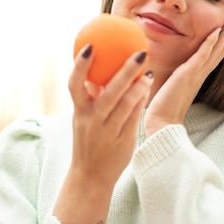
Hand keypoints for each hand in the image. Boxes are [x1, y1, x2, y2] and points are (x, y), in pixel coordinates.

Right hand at [68, 46, 152, 186]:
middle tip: (138, 53)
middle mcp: (91, 120)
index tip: (89, 45)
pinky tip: (148, 86)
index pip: (75, 85)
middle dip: (123, 72)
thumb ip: (92, 96)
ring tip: (149, 71)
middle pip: (108, 93)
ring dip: (138, 87)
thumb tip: (101, 67)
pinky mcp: (123, 140)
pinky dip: (141, 100)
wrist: (90, 177)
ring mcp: (107, 131)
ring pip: (124, 105)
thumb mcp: (84, 118)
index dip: (80, 65)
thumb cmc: (89, 141)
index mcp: (79, 112)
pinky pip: (134, 117)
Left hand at [144, 13, 223, 135]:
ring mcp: (196, 73)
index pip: (215, 54)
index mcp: (198, 75)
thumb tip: (169, 68)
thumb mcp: (172, 86)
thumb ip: (175, 77)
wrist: (163, 124)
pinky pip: (202, 55)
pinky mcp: (188, 74)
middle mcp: (201, 73)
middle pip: (221, 49)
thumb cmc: (164, 108)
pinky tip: (217, 31)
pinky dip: (210, 43)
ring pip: (216, 49)